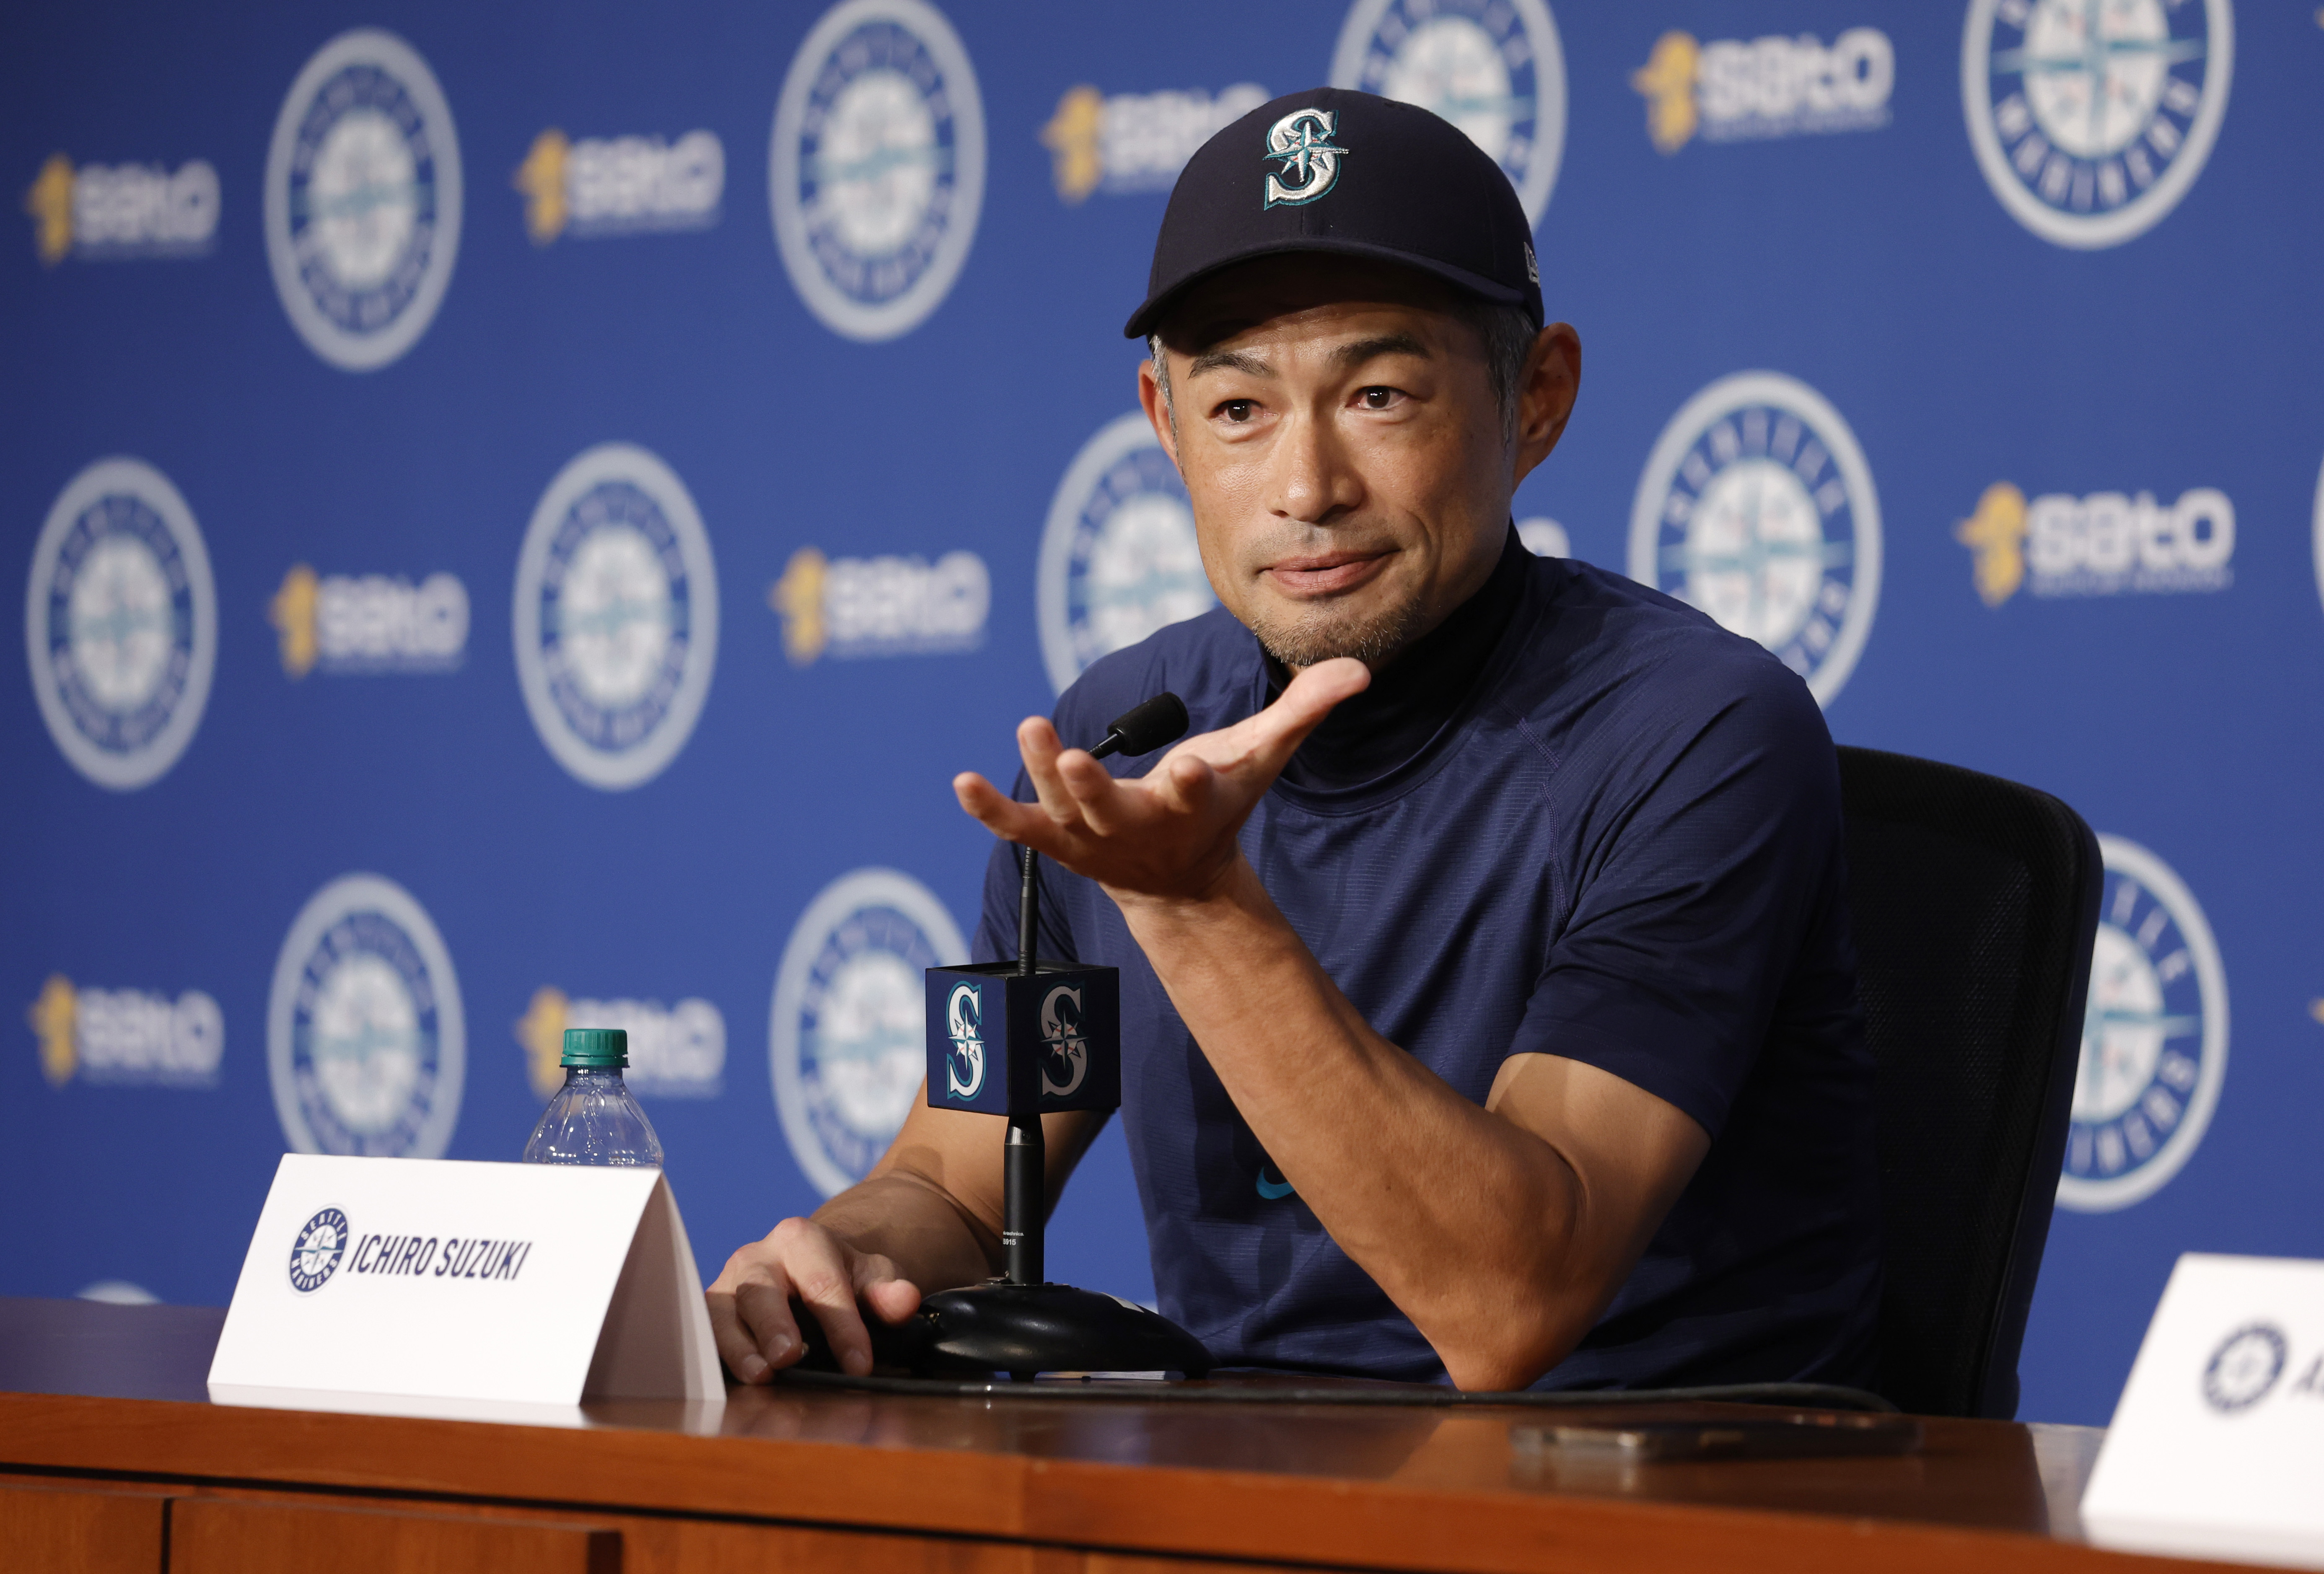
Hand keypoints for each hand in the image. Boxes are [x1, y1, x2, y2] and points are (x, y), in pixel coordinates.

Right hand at [706, 1216, 921, 1381]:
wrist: (809, 1266)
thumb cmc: (843, 1276)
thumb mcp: (872, 1276)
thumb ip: (888, 1290)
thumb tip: (905, 1300)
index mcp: (800, 1238)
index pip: (822, 1282)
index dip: (842, 1326)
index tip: (860, 1365)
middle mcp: (757, 1256)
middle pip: (760, 1290)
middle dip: (774, 1325)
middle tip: (787, 1358)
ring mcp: (728, 1284)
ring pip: (723, 1312)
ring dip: (739, 1346)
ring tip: (760, 1376)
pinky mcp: (710, 1312)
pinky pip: (704, 1332)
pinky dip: (714, 1356)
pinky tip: (730, 1382)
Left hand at [953, 659, 1369, 903]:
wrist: (1178, 879)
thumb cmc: (1219, 804)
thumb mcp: (1263, 758)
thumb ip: (1305, 711)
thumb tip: (1359, 672)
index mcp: (1190, 804)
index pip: (1196, 792)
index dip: (1193, 781)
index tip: (1190, 767)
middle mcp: (1136, 825)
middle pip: (1111, 807)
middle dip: (1092, 786)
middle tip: (1071, 757)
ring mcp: (1090, 836)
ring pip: (1062, 810)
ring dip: (1038, 776)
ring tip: (1027, 730)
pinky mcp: (1057, 838)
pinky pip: (1019, 827)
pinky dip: (991, 809)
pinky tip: (963, 785)